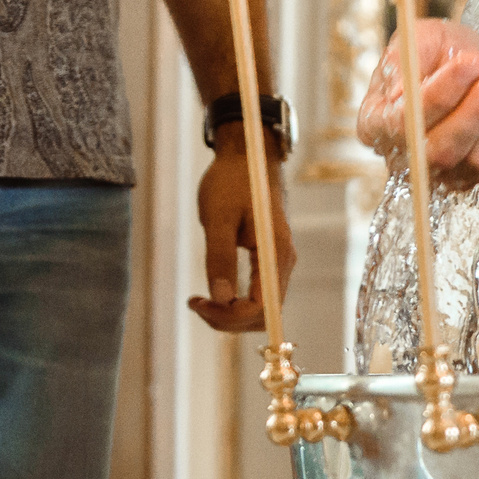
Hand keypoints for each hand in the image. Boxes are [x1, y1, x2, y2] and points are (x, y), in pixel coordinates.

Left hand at [186, 147, 296, 332]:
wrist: (247, 159)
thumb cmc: (231, 182)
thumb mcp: (218, 217)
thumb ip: (220, 257)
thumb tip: (221, 298)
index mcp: (276, 253)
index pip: (262, 307)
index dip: (230, 314)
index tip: (198, 300)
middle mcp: (282, 264)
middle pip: (263, 315)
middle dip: (227, 319)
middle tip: (195, 302)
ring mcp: (277, 264)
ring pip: (260, 311)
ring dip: (229, 315)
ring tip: (199, 299)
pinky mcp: (268, 263)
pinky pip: (256, 297)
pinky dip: (233, 303)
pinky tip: (210, 293)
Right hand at [357, 19, 478, 186]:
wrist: (475, 61)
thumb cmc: (438, 52)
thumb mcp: (419, 38)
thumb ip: (405, 57)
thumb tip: (399, 92)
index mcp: (378, 124)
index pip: (404, 124)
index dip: (440, 95)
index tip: (470, 61)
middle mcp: (412, 158)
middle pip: (445, 149)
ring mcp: (453, 172)